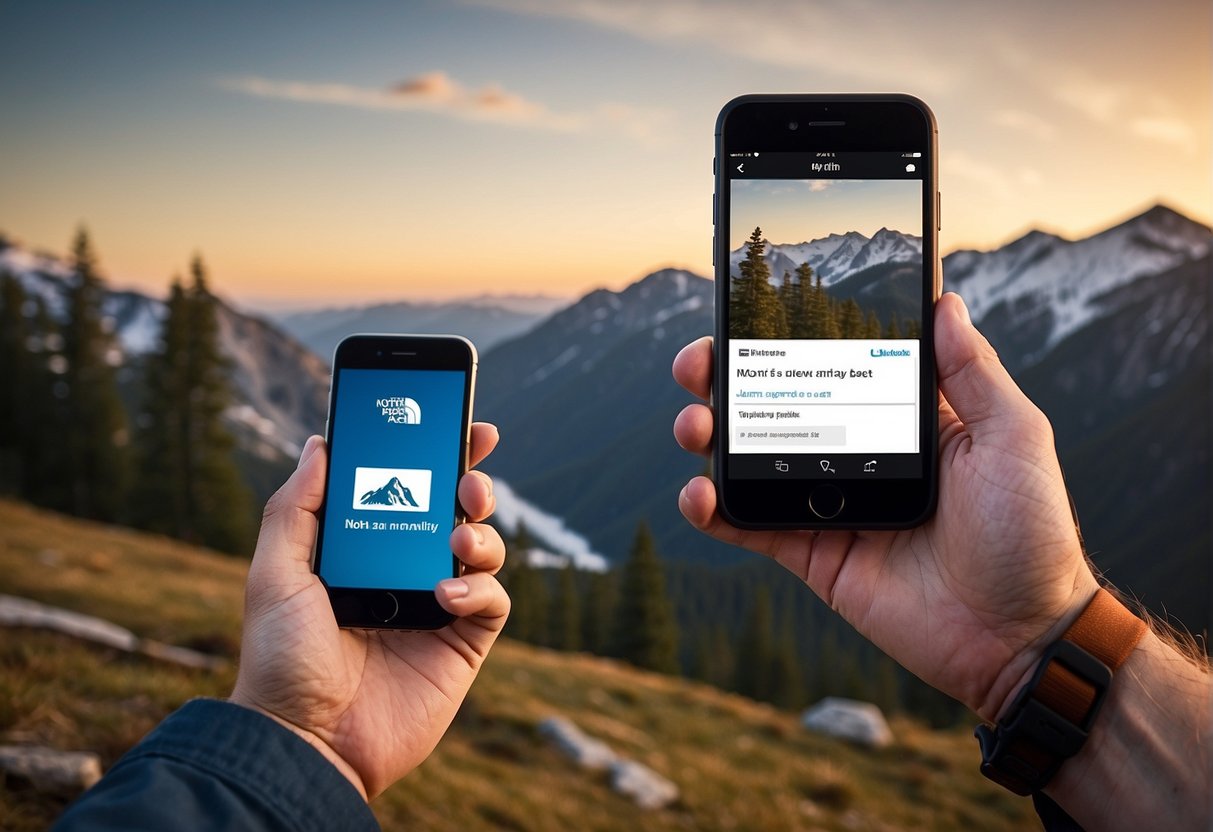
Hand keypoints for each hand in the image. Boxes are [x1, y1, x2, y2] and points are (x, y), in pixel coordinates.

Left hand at [230, 425, 508, 798]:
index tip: (464, 422)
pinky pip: (493, 601)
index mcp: (363, 549)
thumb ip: (295, 508)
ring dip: (482, 531)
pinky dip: (481, 587)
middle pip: (456, 510)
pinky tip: (447, 594)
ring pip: (484, 548)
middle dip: (474, 482)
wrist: (304, 740)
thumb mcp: (274, 575)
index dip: (439, 453)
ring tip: (459, 536)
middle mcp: (405, 570)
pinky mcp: (461, 644)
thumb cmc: (279, 661)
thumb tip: (320, 442)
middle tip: (470, 477)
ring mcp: (437, 607)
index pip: (408, 488)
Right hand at [672, 293, 1098, 720]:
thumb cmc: (1032, 534)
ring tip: (696, 427)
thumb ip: (974, 372)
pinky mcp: (811, 554)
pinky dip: (711, 510)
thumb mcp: (1013, 437)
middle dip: (724, 377)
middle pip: (773, 404)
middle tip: (699, 363)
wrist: (1020, 635)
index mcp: (899, 418)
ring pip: (748, 459)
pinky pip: (748, 526)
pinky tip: (697, 494)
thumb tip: (946, 303)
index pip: (829, 363)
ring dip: (708, 436)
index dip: (784, 338)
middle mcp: (854, 453)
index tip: (747, 312)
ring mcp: (827, 504)